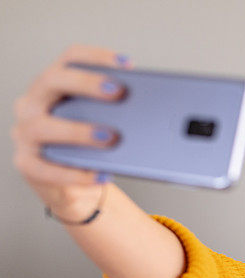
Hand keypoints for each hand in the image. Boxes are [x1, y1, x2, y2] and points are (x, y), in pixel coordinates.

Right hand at [11, 43, 131, 217]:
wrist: (73, 185)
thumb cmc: (89, 147)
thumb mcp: (102, 123)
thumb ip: (117, 110)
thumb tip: (151, 106)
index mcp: (53, 86)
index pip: (70, 59)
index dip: (97, 57)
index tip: (127, 65)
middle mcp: (33, 104)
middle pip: (53, 81)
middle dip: (87, 83)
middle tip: (119, 92)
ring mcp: (25, 133)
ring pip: (43, 126)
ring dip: (79, 131)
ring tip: (111, 137)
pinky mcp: (27, 164)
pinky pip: (48, 169)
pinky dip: (77, 173)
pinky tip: (102, 173)